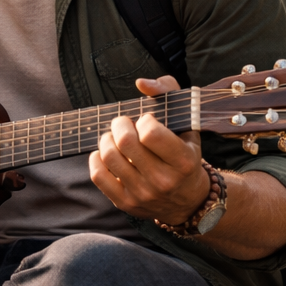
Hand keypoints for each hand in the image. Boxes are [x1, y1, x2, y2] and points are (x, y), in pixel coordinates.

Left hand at [88, 76, 211, 223]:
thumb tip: (141, 83)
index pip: (150, 133)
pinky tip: (106, 153)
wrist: (188, 201)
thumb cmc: (185, 156)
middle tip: (124, 123)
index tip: (147, 121)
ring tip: (115, 137)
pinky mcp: (125, 203)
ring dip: (107, 139)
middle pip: (125, 142)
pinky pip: (98, 175)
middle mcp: (163, 180)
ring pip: (109, 156)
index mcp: (183, 161)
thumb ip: (169, 95)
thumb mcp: (188, 126)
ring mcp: (143, 194)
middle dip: (120, 124)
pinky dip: (97, 158)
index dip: (144, 120)